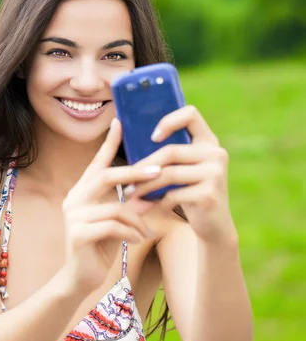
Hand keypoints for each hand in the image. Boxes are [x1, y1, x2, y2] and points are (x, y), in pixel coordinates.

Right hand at [62, 118, 158, 294]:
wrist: (80, 279)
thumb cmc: (100, 246)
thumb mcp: (117, 222)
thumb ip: (130, 204)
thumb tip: (153, 190)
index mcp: (82, 192)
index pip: (97, 163)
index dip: (109, 143)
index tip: (119, 121)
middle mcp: (74, 199)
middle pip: (106, 176)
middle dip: (135, 173)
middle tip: (159, 172)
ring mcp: (73, 217)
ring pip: (114, 206)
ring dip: (137, 217)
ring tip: (147, 229)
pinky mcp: (77, 235)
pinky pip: (112, 226)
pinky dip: (131, 231)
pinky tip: (139, 239)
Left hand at [124, 105, 234, 242]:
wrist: (214, 226)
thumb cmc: (189, 193)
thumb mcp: (183, 170)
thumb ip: (168, 155)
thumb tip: (124, 136)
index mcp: (208, 142)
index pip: (191, 114)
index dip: (169, 121)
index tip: (152, 137)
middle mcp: (216, 154)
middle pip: (170, 151)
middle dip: (144, 166)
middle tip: (126, 179)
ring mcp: (215, 174)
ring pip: (168, 174)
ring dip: (144, 186)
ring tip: (130, 194)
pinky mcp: (210, 195)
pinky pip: (173, 194)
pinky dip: (158, 201)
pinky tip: (152, 207)